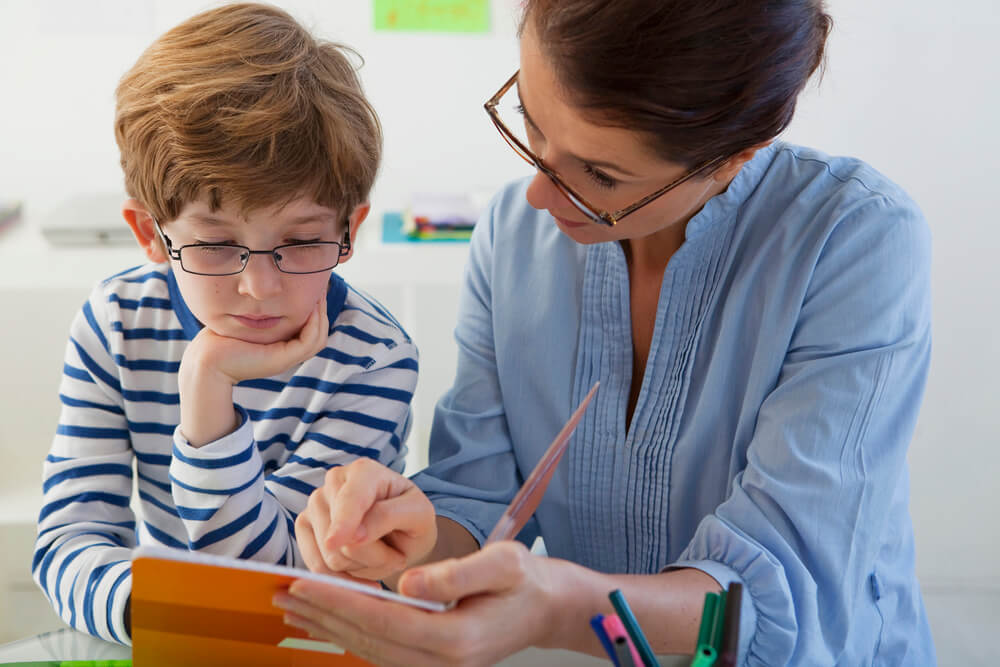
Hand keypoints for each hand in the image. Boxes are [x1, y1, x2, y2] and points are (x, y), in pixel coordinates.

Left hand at [182, 295, 328, 386]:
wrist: (207, 360)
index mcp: (281, 347)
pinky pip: (310, 340)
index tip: (312, 286)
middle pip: (319, 333)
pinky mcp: (282, 359)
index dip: (315, 309)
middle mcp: (287, 354)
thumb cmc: (220, 338)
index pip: (310, 329)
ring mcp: (286, 358)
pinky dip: (314, 323)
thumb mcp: (245, 320)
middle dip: (322, 308)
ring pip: (319, 338)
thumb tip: (262, 288)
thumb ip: (259, 309)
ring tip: (318, 294)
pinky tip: (310, 306)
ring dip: (321, 314)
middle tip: (320, 286)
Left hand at [275, 542, 568, 666]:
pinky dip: (348, 635)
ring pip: (369, 649)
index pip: (385, 619)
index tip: (303, 581)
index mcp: (457, 639)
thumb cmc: (525, 581)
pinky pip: (380, 651)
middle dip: (322, 615)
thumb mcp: (503, 564)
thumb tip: (408, 583)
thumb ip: (458, 573)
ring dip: (328, 628)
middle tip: (281, 591)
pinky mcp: (430, 662)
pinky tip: (326, 623)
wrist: (547, 609)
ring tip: (291, 607)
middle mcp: (442, 662)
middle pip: (368, 639)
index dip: (341, 601)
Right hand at [296, 458, 436, 580]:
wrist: (400, 531)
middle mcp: (334, 481)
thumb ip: (388, 517)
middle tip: (395, 554)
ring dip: (360, 567)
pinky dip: (343, 577)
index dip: (343, 523)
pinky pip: (316, 567)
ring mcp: (315, 504)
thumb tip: (353, 536)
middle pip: (340, 537)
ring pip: (329, 556)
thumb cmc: (412, 519)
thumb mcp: (418, 514)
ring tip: (379, 555)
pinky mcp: (304, 527)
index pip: (350, 501)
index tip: (336, 542)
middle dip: (372, 556)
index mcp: (364, 471)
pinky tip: (361, 568)